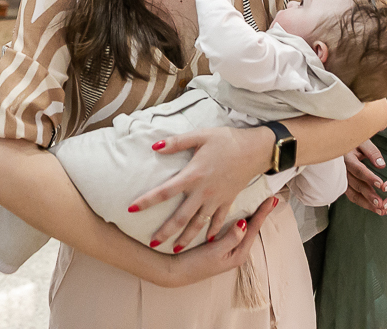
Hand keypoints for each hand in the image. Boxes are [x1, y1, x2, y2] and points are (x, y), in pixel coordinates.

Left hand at [129, 126, 271, 250]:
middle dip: (165, 232)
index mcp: (193, 175)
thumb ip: (177, 142)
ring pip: (198, 224)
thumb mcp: (200, 135)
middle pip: (180, 217)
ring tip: (175, 250)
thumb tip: (155, 147)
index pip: (165, 191)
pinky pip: (219, 220)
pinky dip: (213, 231)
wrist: (254, 149)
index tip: (131, 209)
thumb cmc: (226, 140)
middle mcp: (203, 192)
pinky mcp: (228, 200)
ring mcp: (216, 199)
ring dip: (186, 238)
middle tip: (152, 244)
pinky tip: (208, 241)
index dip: (147, 200)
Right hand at [157, 196, 277, 287]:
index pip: (254, 229)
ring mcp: (228, 249)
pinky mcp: (219, 246)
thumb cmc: (195, 264)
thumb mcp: (214, 252)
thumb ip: (231, 239)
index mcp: (238, 254)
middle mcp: (236, 252)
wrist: (175, 272)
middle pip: (251, 228)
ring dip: (250, 215)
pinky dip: (238, 219)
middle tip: (269, 198)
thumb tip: (244, 223)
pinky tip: (238, 212)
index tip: (271, 199)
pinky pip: (233, 229)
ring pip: (242, 228)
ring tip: (258, 202)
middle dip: (260, 213)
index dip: (263, 213)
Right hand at [343, 139, 386, 214]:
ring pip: (352, 193)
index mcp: (346, 158)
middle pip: (355, 184)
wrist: (335, 143)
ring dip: (366, 203)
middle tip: (381, 204)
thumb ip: (372, 151)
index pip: (358, 169)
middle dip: (369, 195)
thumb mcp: (362, 141)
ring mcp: (341, 179)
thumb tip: (381, 164)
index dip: (369, 177)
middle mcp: (341, 170)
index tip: (381, 185)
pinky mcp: (343, 184)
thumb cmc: (352, 140)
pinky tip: (372, 207)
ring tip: (379, 210)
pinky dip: (362, 202)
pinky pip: (351, 195)